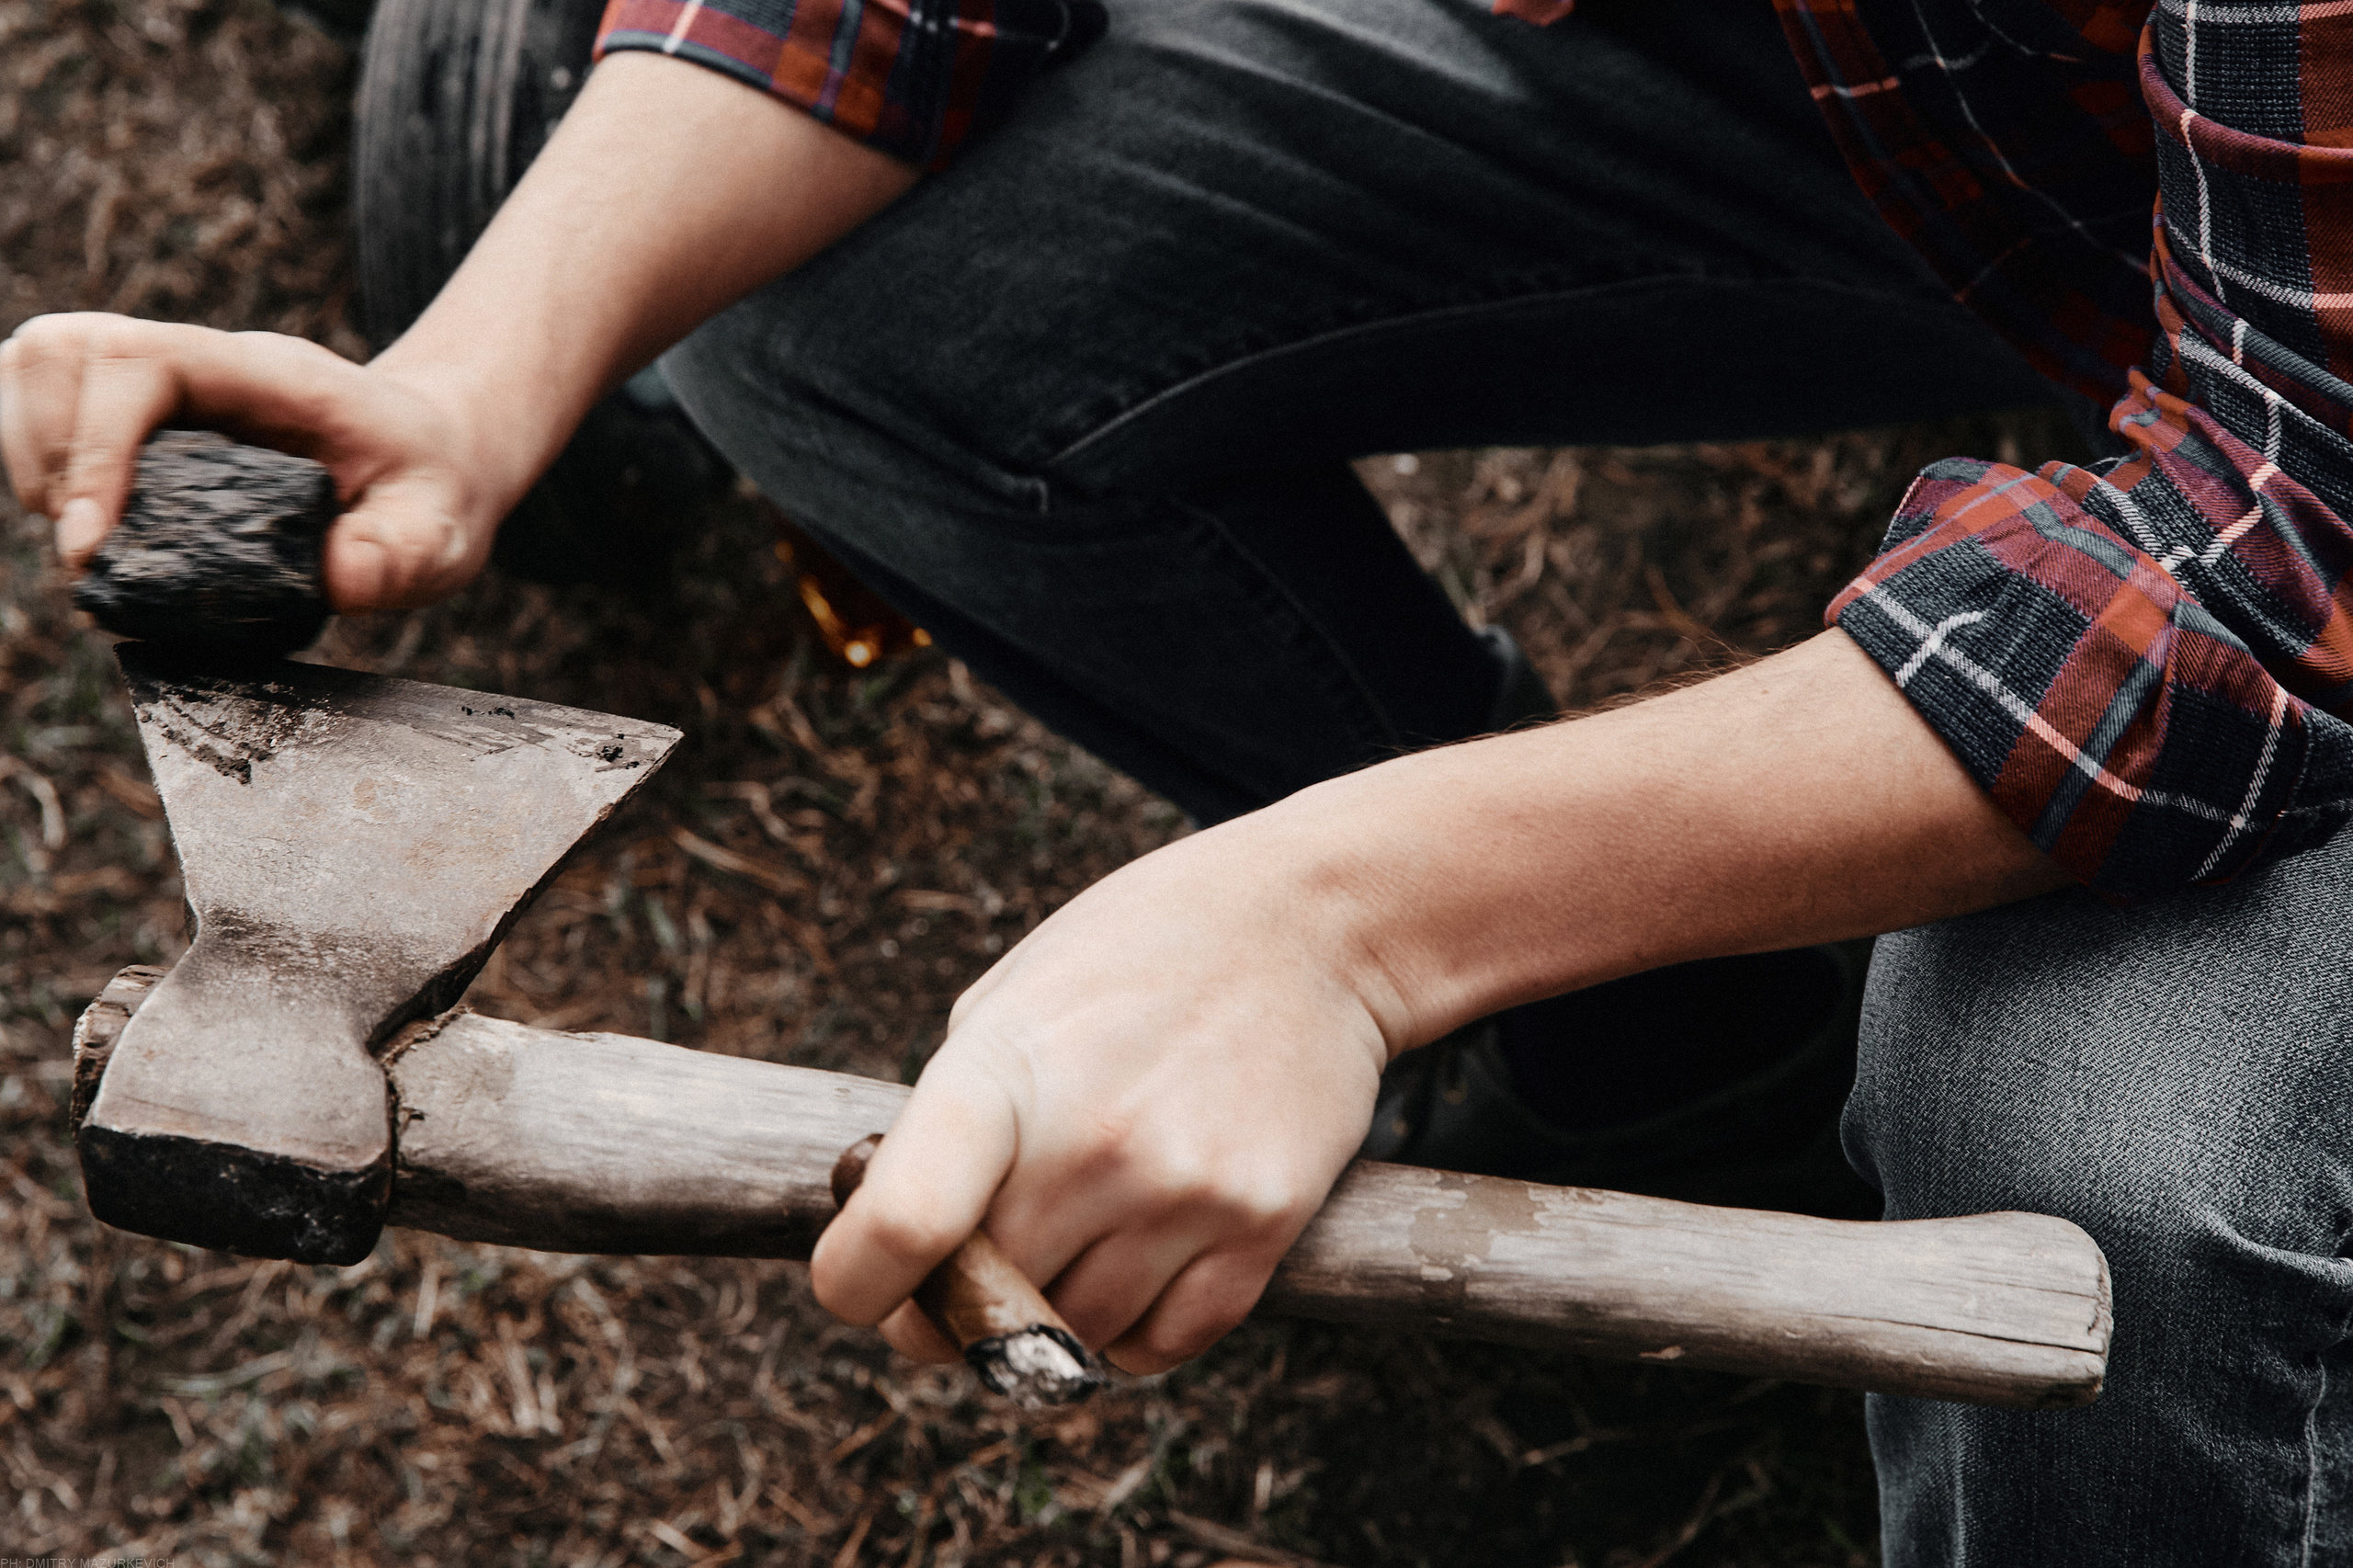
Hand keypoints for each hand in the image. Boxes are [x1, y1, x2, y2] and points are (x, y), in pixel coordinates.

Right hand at [0, 313, 512, 611]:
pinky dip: (42, 462)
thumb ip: (402, 554)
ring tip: (87, 539)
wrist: (434, 456)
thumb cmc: (431, 488)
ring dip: (33, 457)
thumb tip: (338, 578)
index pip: (140, 363)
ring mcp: (168, 383)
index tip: (95, 542)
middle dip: (50, 458)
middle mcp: (203, 365)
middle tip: (95, 550)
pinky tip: (91, 526)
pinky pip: (48, 406)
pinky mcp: (143, 414)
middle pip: (61, 352)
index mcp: (268, 377)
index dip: (94, 445)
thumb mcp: (441, 531)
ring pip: (37, 369)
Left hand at [811, 807, 1397, 1374]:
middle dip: (953, 1306)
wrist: (1309, 925)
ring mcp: (1185, 1191)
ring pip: (1070, 1340)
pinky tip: (1132, 1266)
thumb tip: (898, 1253)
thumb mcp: (1009, 1001)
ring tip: (1070, 1238)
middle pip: (982, 1304)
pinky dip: (1130, 1333)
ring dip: (1050, 1317)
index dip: (853, 1284)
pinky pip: (1163, 1346)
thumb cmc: (1135, 958)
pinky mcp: (1262, 1226)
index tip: (856, 1284)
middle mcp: (1094, 1144)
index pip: (902, 1227)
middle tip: (967, 1268)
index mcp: (1003, 1071)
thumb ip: (947, 1124)